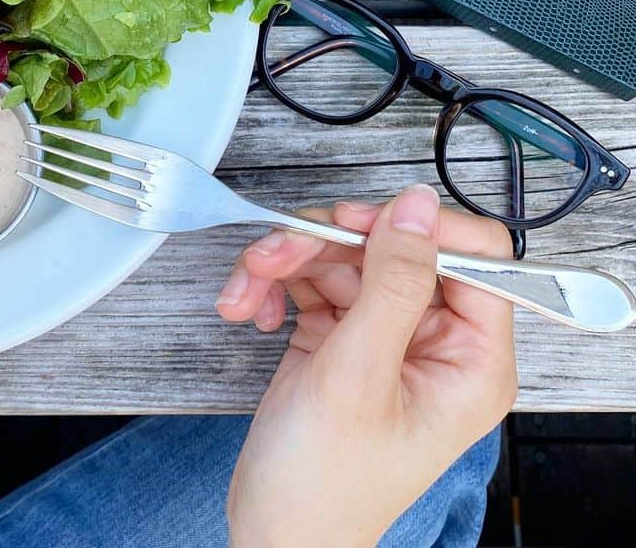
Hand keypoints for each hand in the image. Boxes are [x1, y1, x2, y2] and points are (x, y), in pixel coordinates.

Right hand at [217, 185, 517, 547]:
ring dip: (285, 262)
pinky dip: (274, 285)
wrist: (271, 533)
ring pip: (343, 255)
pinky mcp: (340, 335)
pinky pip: (311, 280)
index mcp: (470, 357)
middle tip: (275, 253)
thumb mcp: (358, 375)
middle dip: (324, 243)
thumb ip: (393, 283)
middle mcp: (433, 339)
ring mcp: (383, 335)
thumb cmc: (324, 484)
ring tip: (246, 291)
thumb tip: (417, 206)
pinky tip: (250, 310)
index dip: (416, 229)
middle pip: (391, 245)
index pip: (474, 254)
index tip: (359, 224)